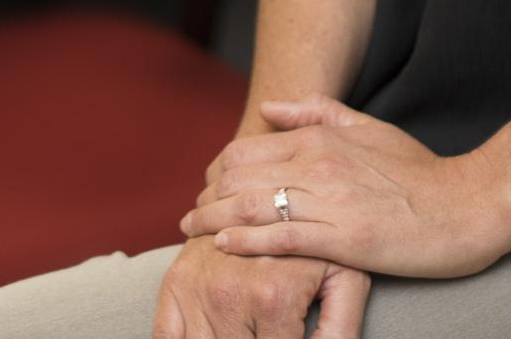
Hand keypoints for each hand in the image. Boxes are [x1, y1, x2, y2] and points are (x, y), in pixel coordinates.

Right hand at [151, 235, 369, 338]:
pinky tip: (206, 332)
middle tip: (263, 324)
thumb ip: (341, 327)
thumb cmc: (320, 241)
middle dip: (250, 338)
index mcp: (272, 298)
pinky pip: (164, 334)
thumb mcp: (347, 280)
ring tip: (243, 324)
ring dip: (219, 338)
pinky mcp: (176, 280)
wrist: (280, 187)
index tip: (286, 331)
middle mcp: (229, 293)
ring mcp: (197, 288)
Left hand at [178, 96, 510, 278]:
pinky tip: (223, 247)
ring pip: (251, 206)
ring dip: (212, 220)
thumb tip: (268, 107)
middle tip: (190, 215)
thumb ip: (317, 112)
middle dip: (206, 196)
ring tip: (191, 230)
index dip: (216, 171)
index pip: (245, 150)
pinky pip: (282, 237)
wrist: (469, 204)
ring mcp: (330, 200)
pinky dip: (246, 242)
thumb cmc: (421, 171)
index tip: (207, 188)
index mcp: (320, 137)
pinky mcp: (345, 238)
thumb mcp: (368, 127)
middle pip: (238, 177)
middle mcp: (318, 164)